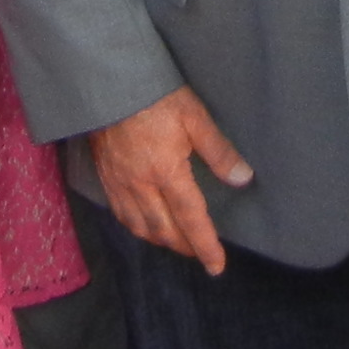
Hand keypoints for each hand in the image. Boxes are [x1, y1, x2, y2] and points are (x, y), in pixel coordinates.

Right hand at [92, 88, 252, 274]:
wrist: (109, 84)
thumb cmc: (155, 97)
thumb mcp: (194, 117)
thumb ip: (218, 151)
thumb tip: (242, 178)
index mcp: (166, 172)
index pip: (190, 218)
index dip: (205, 245)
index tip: (217, 265)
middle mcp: (141, 185)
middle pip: (165, 230)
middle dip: (185, 247)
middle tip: (200, 254)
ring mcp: (120, 184)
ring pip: (141, 227)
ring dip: (162, 241)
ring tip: (177, 242)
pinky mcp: (106, 177)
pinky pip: (121, 214)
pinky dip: (137, 228)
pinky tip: (145, 226)